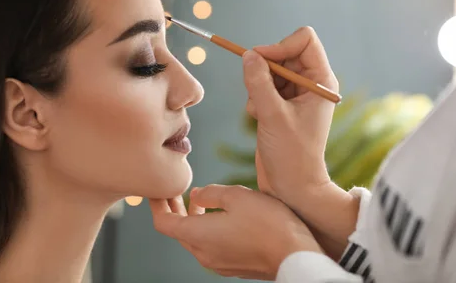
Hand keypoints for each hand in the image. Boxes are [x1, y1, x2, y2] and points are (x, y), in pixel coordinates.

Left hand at [149, 184, 322, 279]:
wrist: (298, 256)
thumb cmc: (269, 224)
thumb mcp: (236, 195)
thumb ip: (210, 192)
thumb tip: (195, 195)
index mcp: (197, 236)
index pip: (163, 222)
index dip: (157, 204)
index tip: (157, 189)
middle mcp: (203, 254)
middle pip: (177, 231)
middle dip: (174, 209)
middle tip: (175, 189)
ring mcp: (218, 263)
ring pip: (194, 239)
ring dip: (191, 219)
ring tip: (199, 199)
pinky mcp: (232, 266)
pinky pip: (210, 246)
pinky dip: (206, 229)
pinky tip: (219, 215)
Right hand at [243, 26, 336, 204]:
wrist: (291, 187)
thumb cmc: (292, 155)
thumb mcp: (273, 115)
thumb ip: (258, 82)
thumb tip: (248, 55)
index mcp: (321, 81)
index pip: (304, 40)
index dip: (280, 45)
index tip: (261, 60)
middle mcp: (310, 84)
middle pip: (282, 53)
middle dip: (264, 70)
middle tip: (256, 90)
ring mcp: (295, 94)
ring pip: (268, 70)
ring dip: (257, 86)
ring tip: (261, 111)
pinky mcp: (281, 105)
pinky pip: (262, 86)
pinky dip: (255, 98)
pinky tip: (259, 118)